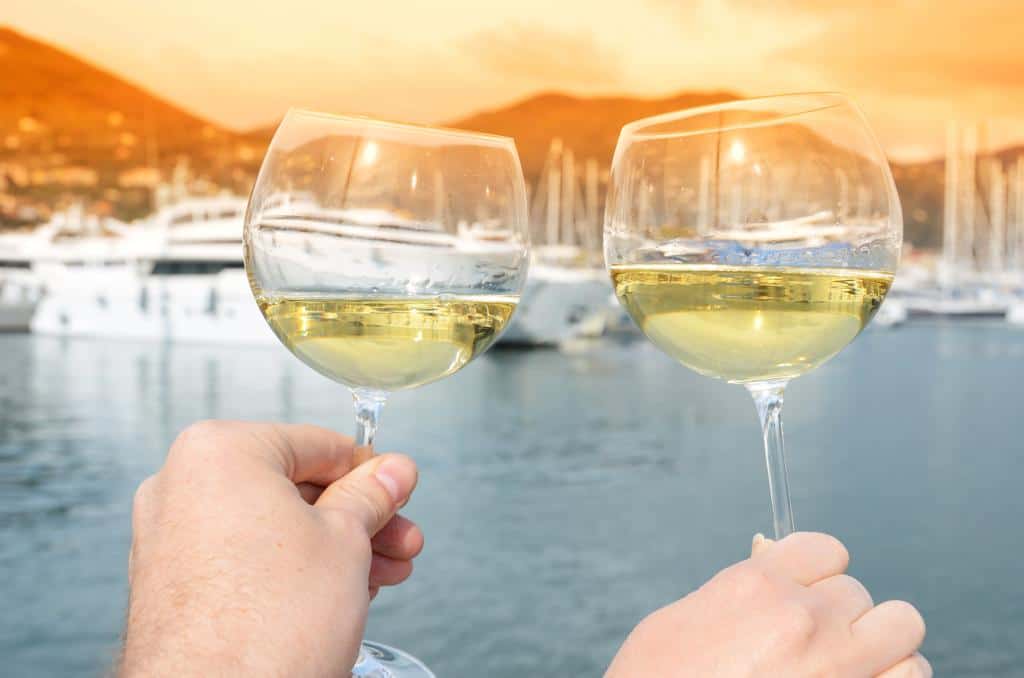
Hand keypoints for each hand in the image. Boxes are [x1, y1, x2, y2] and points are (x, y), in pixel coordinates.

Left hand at [121, 420, 422, 676]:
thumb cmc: (268, 625)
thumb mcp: (346, 540)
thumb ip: (372, 495)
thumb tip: (392, 472)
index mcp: (220, 451)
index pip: (316, 444)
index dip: (369, 470)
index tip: (398, 487)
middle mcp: (182, 485)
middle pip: (294, 487)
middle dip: (356, 518)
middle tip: (398, 537)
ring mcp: (169, 537)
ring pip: (272, 526)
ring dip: (333, 547)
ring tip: (380, 574)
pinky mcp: (170, 584)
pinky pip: (244, 558)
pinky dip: (290, 569)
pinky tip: (338, 593)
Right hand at [606, 532, 928, 676]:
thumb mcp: (680, 620)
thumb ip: (735, 589)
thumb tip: (770, 562)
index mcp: (756, 586)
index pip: (827, 551)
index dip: (819, 575)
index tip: (808, 594)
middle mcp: (804, 618)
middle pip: (861, 594)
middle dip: (842, 616)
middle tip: (818, 644)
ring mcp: (839, 666)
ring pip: (903, 629)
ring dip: (883, 646)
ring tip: (855, 666)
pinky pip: (912, 677)